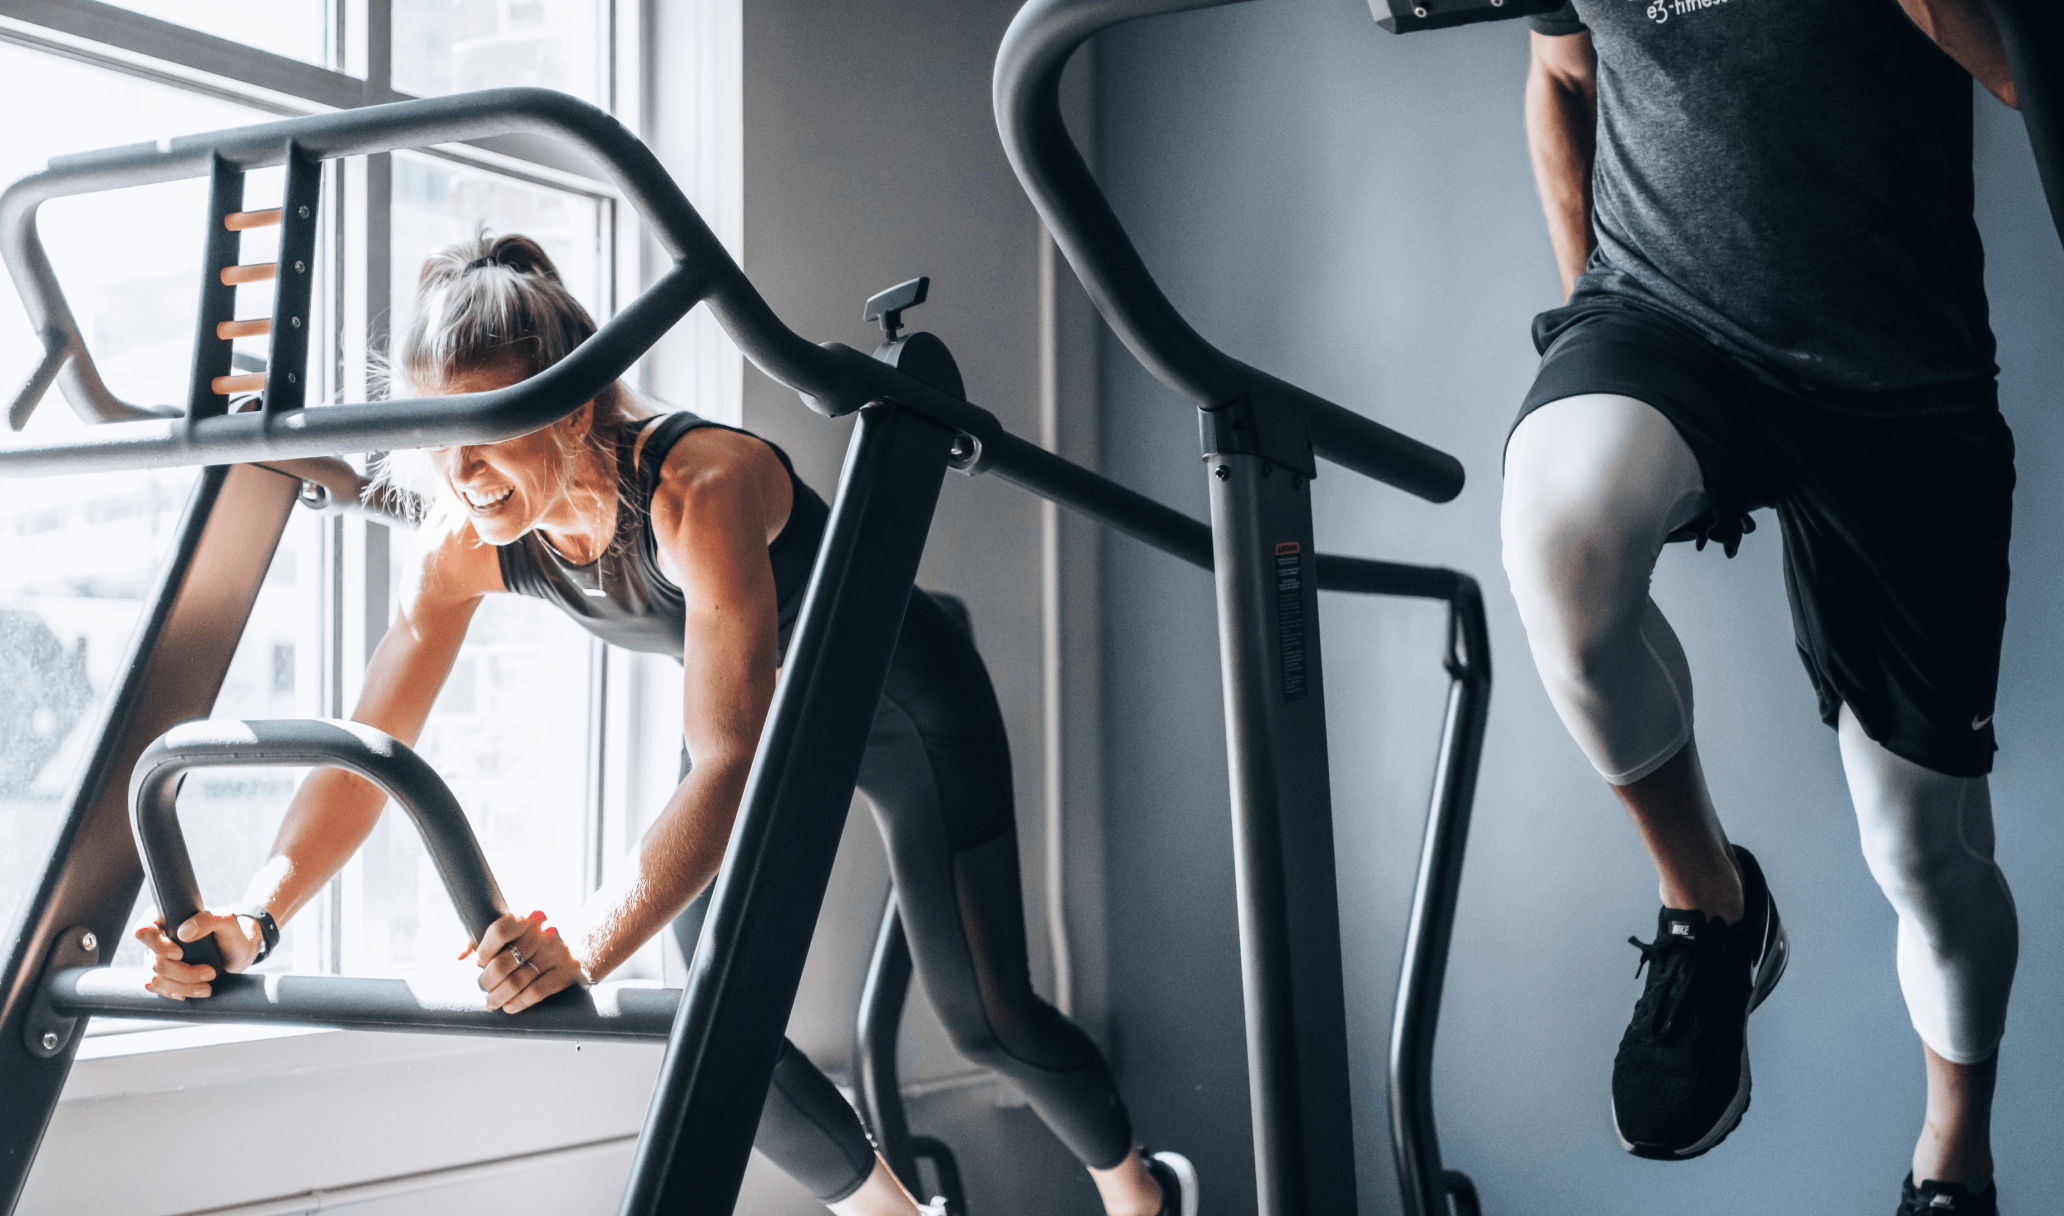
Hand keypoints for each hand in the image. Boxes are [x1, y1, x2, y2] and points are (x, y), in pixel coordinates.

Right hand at [133, 909, 261, 999]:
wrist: (238, 953)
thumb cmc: (231, 933)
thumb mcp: (227, 922)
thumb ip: (208, 920)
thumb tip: (183, 933)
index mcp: (167, 920)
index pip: (144, 930)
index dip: (157, 945)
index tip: (179, 953)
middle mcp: (158, 940)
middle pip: (155, 962)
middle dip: (183, 972)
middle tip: (210, 973)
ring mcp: (158, 960)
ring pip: (157, 979)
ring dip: (183, 987)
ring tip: (206, 988)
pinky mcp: (164, 976)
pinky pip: (160, 990)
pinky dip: (178, 993)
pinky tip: (195, 991)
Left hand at [465, 910, 584, 1013]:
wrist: (580, 946)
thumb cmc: (535, 942)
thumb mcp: (513, 932)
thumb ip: (485, 939)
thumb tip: (461, 955)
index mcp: (527, 916)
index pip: (499, 931)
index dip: (484, 951)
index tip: (481, 963)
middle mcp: (543, 932)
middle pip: (503, 963)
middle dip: (488, 982)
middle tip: (485, 989)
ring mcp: (557, 951)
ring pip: (517, 982)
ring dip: (499, 997)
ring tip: (493, 1002)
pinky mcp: (568, 970)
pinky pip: (536, 992)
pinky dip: (518, 1003)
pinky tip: (510, 1007)